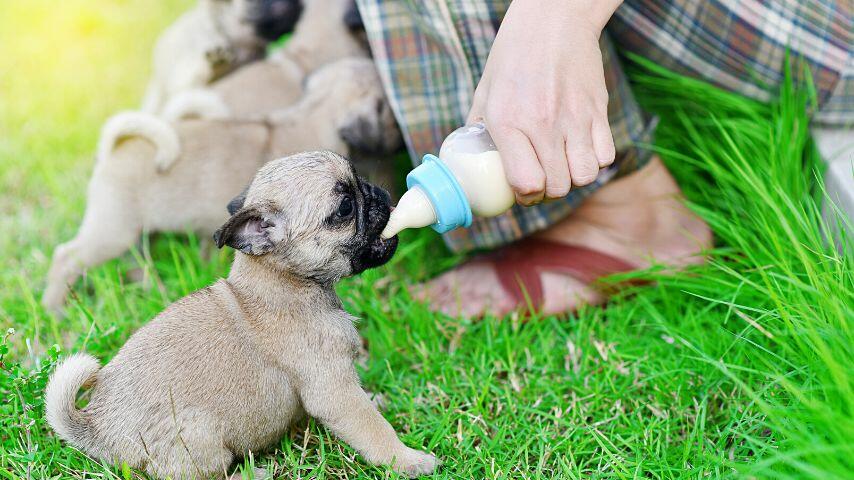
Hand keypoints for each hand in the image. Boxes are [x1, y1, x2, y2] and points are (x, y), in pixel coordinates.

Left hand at [468, 0, 620, 204]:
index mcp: (509, 121)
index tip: (523, 192)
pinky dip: (595, 161)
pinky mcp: (598, 110)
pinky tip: (581, 149)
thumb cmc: (513, 55)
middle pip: (557, 186)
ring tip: (562, 166)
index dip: (525, 197)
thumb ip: (477, 129)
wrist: (553, 18)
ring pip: (584, 176)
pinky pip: (605, 156)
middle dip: (549, 192)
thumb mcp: (485, 91)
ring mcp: (575, 118)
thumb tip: (470, 161)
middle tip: (542, 181)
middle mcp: (543, 123)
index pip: (526, 183)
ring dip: (573, 179)